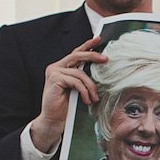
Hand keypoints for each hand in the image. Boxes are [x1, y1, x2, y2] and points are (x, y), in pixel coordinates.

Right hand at [30, 36, 106, 152]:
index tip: (98, 39)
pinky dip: (84, 91)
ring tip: (94, 98)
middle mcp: (56, 67)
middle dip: (93, 56)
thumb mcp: (77, 89)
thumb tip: (99, 69)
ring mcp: (54, 72)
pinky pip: (76, 82)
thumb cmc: (66, 106)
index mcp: (62, 67)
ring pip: (80, 73)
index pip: (76, 53)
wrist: (53, 120)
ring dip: (90, 87)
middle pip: (78, 56)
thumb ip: (82, 78)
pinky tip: (86, 100)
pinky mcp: (54, 80)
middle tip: (106, 59)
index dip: (87, 45)